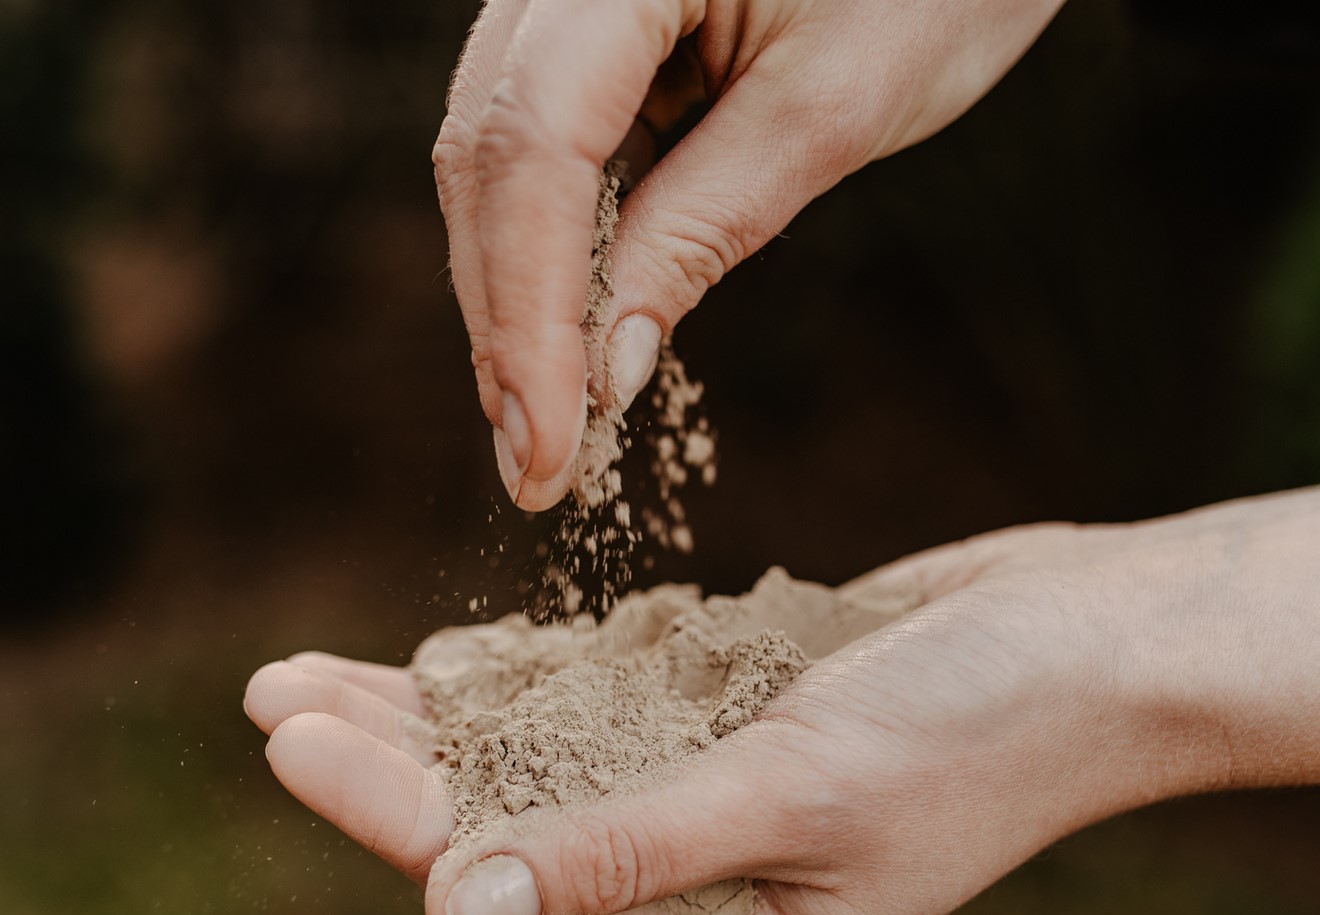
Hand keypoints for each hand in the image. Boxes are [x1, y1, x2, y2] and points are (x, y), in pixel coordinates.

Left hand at [243, 521, 1197, 914]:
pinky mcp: (736, 712)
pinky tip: (444, 658)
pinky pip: (606, 702)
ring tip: (309, 675)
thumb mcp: (790, 795)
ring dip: (435, 717)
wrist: (1102, 641)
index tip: (288, 740)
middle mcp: (711, 880)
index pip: (519, 885)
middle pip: (510, 824)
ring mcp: (722, 791)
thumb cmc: (975, 732)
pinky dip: (527, 679)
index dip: (395, 814)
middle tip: (266, 700)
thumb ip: (621, 852)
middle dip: (390, 764)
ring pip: (542, 758)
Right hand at [435, 0, 1066, 508]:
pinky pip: (546, 144)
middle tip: (536, 465)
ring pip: (499, 156)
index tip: (545, 445)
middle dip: (506, 320)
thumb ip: (705, 227)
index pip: (531, 147)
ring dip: (520, 295)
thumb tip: (605, 372)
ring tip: (549, 423)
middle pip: (487, 153)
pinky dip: (559, 246)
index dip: (527, 312)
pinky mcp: (593, 28)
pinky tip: (574, 337)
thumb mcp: (832, 111)